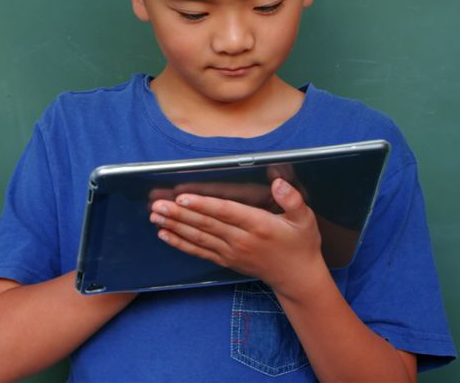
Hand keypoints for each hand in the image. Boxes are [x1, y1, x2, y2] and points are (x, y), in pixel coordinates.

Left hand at [149, 177, 325, 297]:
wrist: (296, 277)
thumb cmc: (300, 243)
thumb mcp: (305, 219)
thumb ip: (292, 200)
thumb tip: (278, 182)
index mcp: (259, 225)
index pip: (226, 212)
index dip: (203, 205)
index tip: (183, 198)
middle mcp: (241, 240)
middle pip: (206, 225)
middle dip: (179, 214)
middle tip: (157, 205)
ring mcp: (231, 252)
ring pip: (198, 237)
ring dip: (175, 226)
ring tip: (155, 216)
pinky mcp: (225, 260)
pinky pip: (199, 251)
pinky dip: (180, 243)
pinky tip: (164, 235)